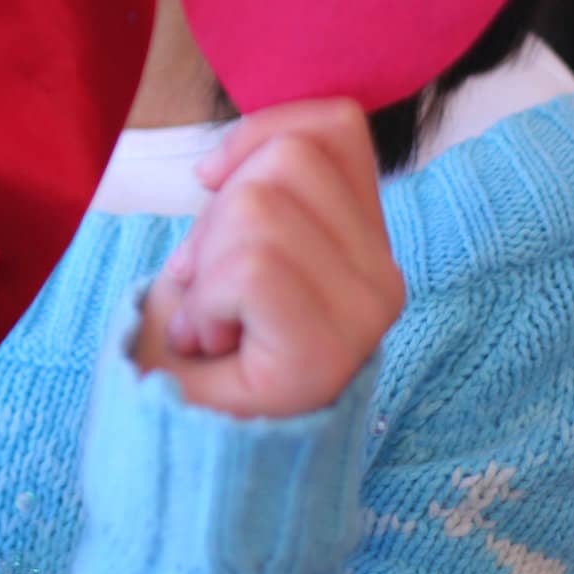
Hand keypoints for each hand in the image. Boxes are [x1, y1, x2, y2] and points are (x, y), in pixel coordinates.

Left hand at [131, 97, 405, 418]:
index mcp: (368, 237)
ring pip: (260, 208)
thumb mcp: (230, 239)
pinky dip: (204, 301)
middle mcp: (385, 273)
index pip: (337, 125)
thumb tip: (222, 165)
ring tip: (211, 320)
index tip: (212, 180)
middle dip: (218, 210)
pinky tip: (210, 341)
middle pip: (288, 160)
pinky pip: (248, 268)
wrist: (187, 447)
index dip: (261, 132)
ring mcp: (365, 314)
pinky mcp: (332, 349)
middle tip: (208, 285)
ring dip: (206, 264)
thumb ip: (253, 188)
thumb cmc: (205, 337)